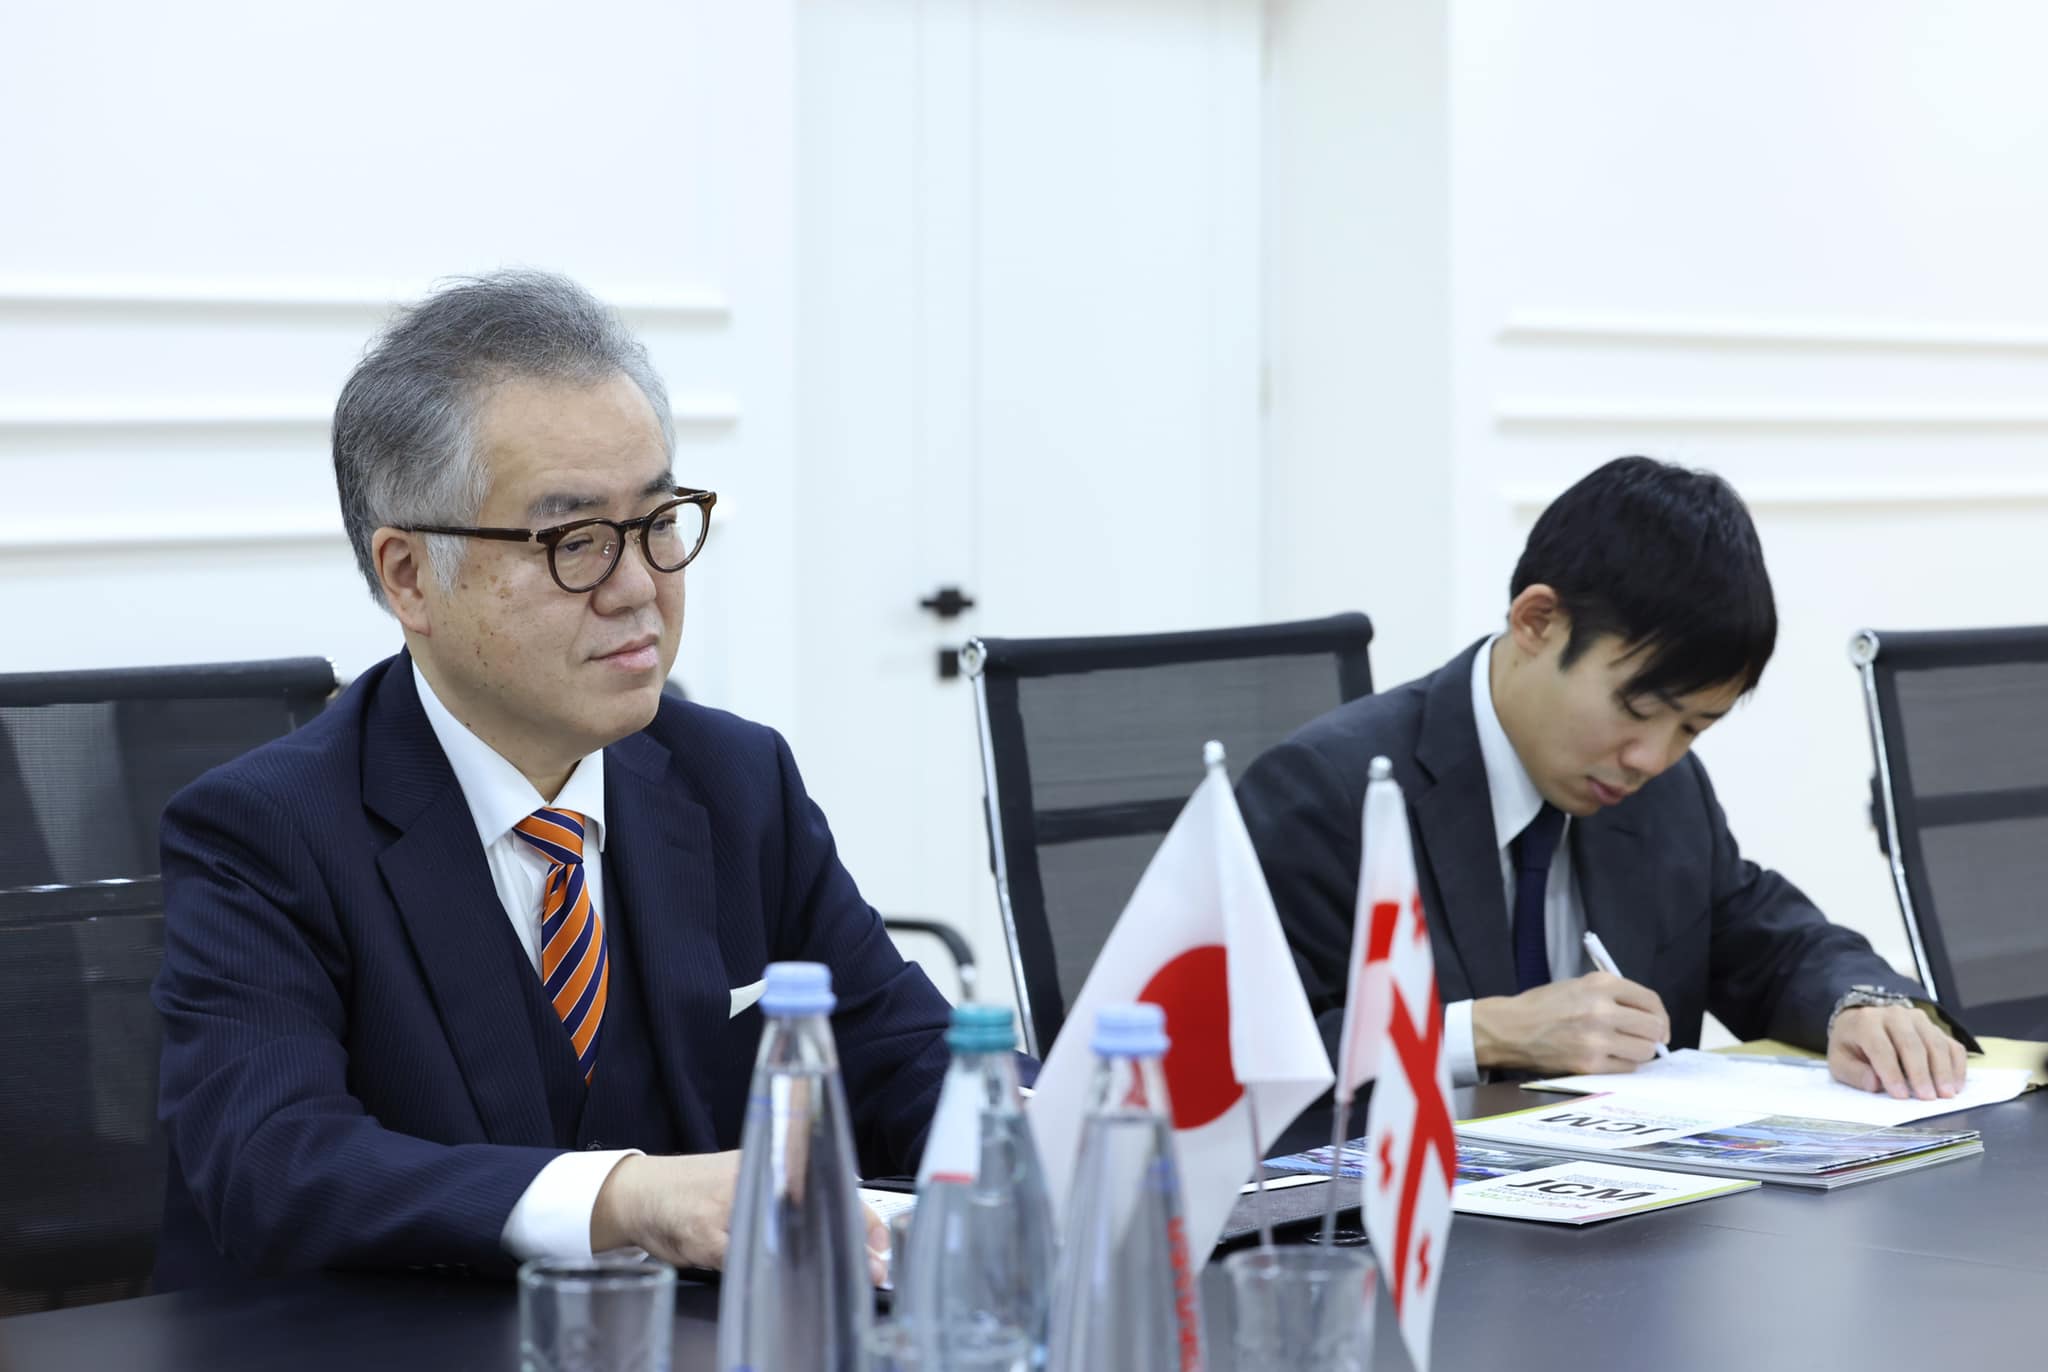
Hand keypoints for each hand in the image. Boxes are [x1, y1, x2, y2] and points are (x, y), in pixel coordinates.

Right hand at [590, 1151, 891, 1283]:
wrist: (643, 1194)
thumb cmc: (701, 1186)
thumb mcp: (752, 1171)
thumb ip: (792, 1185)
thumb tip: (848, 1218)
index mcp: (772, 1159)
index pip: (831, 1185)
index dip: (862, 1219)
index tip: (881, 1244)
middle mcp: (755, 1176)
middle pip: (815, 1214)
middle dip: (848, 1247)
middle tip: (874, 1271)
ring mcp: (731, 1206)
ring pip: (784, 1241)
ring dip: (814, 1265)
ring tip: (840, 1282)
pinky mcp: (708, 1236)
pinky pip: (747, 1262)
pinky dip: (768, 1274)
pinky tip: (785, 1285)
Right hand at [1473, 972, 1670, 1074]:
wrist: (1511, 1028)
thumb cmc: (1543, 1005)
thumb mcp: (1578, 984)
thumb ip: (1613, 995)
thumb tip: (1647, 1016)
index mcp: (1601, 984)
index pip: (1650, 1001)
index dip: (1660, 1015)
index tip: (1658, 1024)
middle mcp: (1602, 1010)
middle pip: (1653, 1028)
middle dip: (1653, 1035)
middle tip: (1644, 1038)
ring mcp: (1597, 1039)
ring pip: (1645, 1051)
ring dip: (1640, 1051)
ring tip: (1625, 1048)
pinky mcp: (1589, 1064)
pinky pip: (1626, 1068)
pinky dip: (1624, 1064)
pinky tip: (1610, 1058)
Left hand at [1828, 1005, 1966, 1099]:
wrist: (1863, 1023)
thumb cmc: (1852, 1046)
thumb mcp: (1840, 1061)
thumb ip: (1854, 1073)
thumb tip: (1874, 1084)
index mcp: (1865, 1022)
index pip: (1881, 1048)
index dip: (1891, 1072)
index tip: (1901, 1095)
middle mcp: (1894, 1015)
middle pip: (1911, 1044)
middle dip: (1920, 1073)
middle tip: (1927, 1098)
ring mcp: (1918, 1019)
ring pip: (1935, 1043)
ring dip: (1942, 1071)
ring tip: (1945, 1094)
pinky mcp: (1935, 1028)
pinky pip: (1952, 1045)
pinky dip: (1957, 1066)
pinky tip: (1955, 1085)